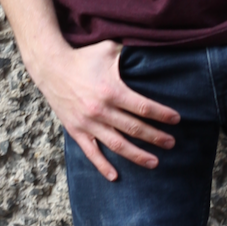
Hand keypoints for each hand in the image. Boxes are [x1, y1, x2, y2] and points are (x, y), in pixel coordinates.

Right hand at [33, 39, 179, 180]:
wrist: (50, 67)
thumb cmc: (82, 57)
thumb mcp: (108, 49)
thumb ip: (130, 54)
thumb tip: (152, 50)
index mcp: (112, 91)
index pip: (143, 107)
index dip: (162, 115)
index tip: (176, 120)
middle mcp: (101, 110)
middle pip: (135, 129)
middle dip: (156, 137)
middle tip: (171, 143)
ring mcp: (88, 123)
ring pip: (118, 145)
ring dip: (138, 155)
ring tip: (154, 162)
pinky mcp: (76, 131)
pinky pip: (91, 152)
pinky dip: (103, 166)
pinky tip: (115, 176)